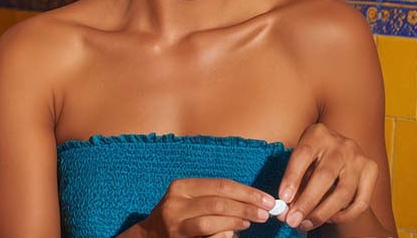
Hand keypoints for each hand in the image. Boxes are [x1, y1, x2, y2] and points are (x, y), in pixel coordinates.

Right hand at [137, 178, 275, 236]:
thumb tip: (254, 201)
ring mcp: (174, 224)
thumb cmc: (179, 216)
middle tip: (266, 212)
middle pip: (218, 202)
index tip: (267, 199)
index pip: (221, 185)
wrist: (149, 237)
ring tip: (252, 221)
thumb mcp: (192, 200)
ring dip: (236, 221)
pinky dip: (224, 236)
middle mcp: (175, 203)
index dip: (247, 192)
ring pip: (211, 221)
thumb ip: (216, 197)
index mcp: (181, 187)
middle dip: (246, 207)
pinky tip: (234, 233)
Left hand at [278, 123, 379, 231]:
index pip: (303, 155)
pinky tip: (329, 219)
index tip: (283, 198)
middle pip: (325, 176)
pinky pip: (360, 202)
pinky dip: (344, 216)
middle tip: (292, 220)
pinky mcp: (372, 170)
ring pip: (343, 193)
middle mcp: (341, 144)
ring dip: (323, 213)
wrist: (341, 154)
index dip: (292, 177)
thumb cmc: (314, 160)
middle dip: (307, 202)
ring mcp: (358, 157)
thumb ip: (294, 183)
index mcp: (318, 134)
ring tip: (306, 224)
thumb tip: (285, 210)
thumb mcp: (301, 163)